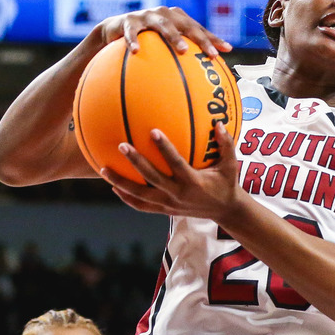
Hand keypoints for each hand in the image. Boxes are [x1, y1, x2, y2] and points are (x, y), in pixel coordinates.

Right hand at [96, 6, 231, 56]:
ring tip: (183, 50)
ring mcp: (146, 15)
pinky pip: (132, 32)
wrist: (114, 30)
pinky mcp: (128, 20)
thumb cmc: (144, 42)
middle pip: (187, 25)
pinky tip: (137, 51)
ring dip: (174, 36)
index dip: (212, 38)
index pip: (198, 29)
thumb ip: (178, 58)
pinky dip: (134, 40)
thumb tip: (199, 82)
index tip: (226, 50)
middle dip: (200, 39)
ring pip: (163, 25)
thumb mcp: (161, 47)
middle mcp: (165, 14)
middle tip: (210, 54)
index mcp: (176, 19)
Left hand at [102, 123, 244, 222]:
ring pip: (140, 195)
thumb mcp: (231, 165)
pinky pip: (141, 206)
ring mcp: (168, 204)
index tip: (153, 131)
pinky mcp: (164, 211)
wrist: (224, 211)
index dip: (165, 148)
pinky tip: (113, 187)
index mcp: (193, 182)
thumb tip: (219, 123)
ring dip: (120, 182)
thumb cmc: (226, 183)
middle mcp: (178, 194)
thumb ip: (226, 144)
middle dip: (136, 162)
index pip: (176, 163)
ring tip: (103, 169)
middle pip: (152, 178)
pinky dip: (127, 198)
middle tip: (121, 145)